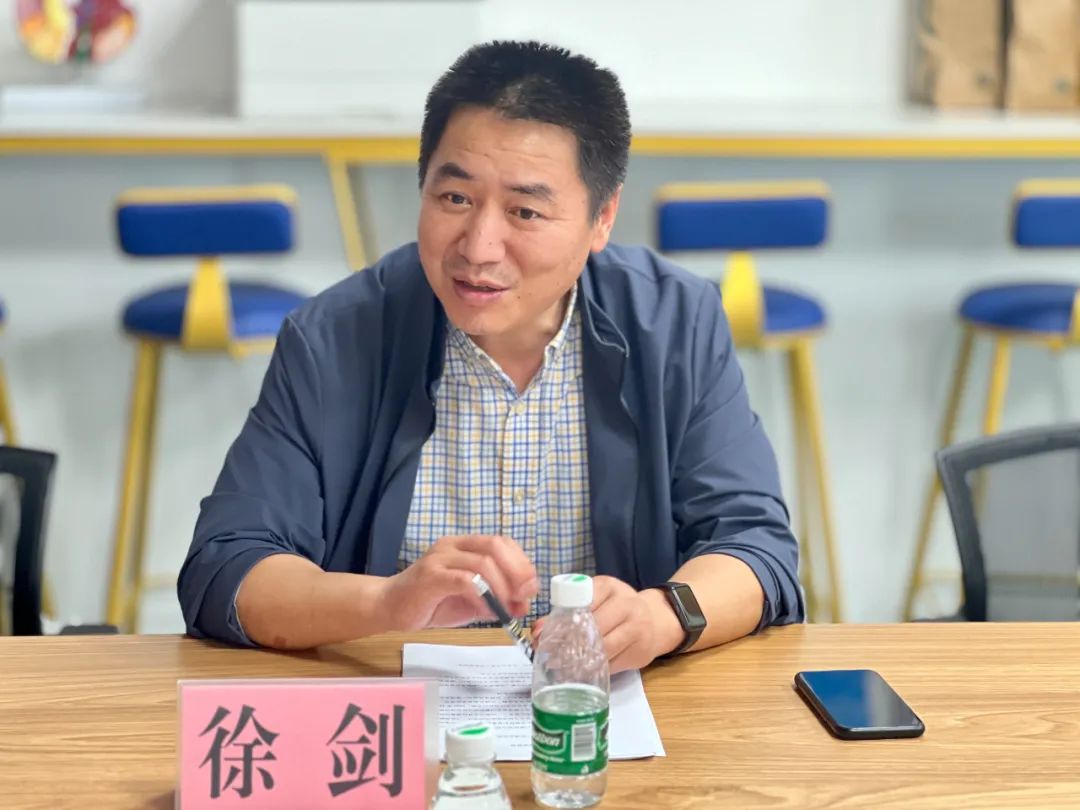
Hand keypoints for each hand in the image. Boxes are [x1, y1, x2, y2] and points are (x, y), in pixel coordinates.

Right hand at [381, 535, 537, 630]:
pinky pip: (464, 581)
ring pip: (483, 563)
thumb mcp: (471, 602)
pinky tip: (485, 611)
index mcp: (464, 546)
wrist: (388, 606)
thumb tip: (523, 605)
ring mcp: (440, 559)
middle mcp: (453, 546)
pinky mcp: (431, 577)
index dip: (521, 563)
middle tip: (525, 595)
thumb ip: (496, 599)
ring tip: (505, 609)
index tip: (530, 587)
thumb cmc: (430, 602)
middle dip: (517, 571)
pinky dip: (482, 596)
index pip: (501, 542)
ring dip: (502, 588)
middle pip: (495, 546)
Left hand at [534, 576, 681, 673]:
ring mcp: (637, 627)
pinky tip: (583, 673)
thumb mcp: (593, 601)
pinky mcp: (641, 651)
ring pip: (604, 648)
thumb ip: (565, 613)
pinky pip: (614, 664)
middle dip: (570, 644)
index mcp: (608, 586)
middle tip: (552, 657)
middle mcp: (626, 603)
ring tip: (563, 667)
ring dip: (582, 660)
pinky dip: (596, 670)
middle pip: (594, 627)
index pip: (581, 603)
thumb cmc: (615, 609)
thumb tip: (537, 631)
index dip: (562, 622)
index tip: (546, 637)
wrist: (655, 620)